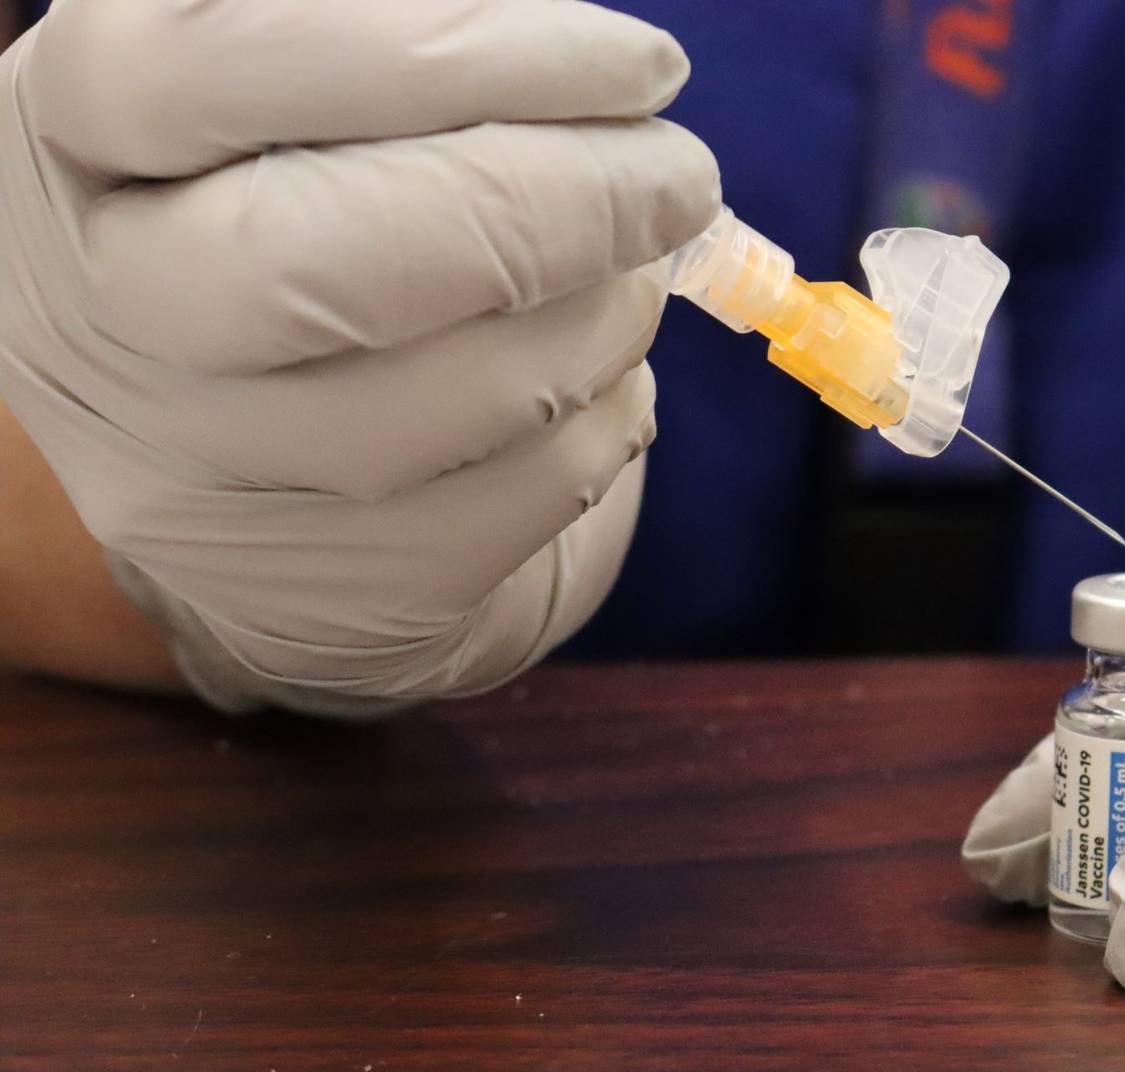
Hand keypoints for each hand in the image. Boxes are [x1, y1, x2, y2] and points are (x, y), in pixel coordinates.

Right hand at [0, 0, 719, 714]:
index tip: (637, 67)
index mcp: (76, 134)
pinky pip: (512, 504)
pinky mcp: (318, 593)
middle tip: (678, 177)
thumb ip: (401, 48)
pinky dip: (604, 422)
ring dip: (602, 318)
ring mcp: (198, 474)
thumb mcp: (287, 101)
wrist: (236, 442)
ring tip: (643, 267)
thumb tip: (568, 54)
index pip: (236, 64)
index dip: (465, 53)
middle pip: (330, 263)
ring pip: (446, 400)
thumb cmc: (292, 206)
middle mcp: (107, 313)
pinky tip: (612, 372)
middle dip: (559, 209)